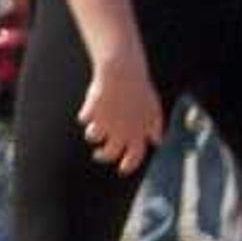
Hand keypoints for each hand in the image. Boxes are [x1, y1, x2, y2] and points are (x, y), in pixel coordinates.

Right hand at [78, 51, 165, 173]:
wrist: (123, 71)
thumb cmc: (139, 88)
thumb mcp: (153, 108)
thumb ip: (155, 127)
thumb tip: (157, 142)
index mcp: (139, 132)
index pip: (135, 157)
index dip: (128, 166)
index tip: (121, 169)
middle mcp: (122, 130)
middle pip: (109, 153)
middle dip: (102, 156)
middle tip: (98, 154)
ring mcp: (106, 121)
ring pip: (93, 137)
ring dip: (92, 134)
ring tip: (93, 128)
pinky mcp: (92, 111)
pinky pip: (84, 119)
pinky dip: (85, 115)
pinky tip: (89, 110)